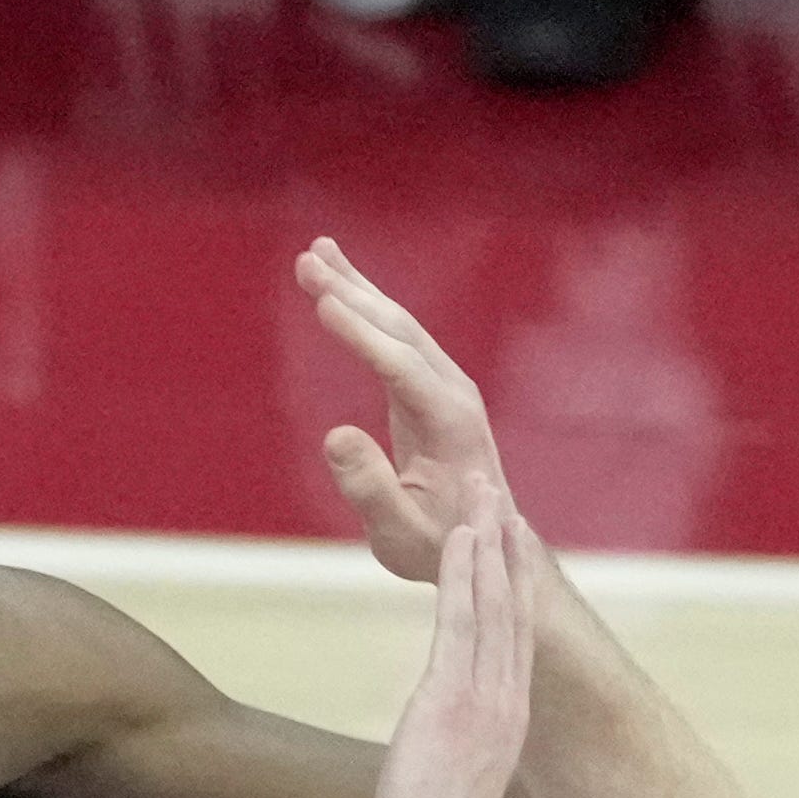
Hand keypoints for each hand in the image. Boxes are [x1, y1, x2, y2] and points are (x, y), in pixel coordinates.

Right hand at [304, 236, 521, 583]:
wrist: (490, 541)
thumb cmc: (442, 544)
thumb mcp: (399, 535)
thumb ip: (369, 488)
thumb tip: (334, 434)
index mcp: (449, 422)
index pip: (398, 365)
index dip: (360, 333)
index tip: (323, 301)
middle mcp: (452, 392)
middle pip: (399, 329)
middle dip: (353, 292)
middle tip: (308, 259)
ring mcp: (444, 385)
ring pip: (398, 323)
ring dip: (357, 287)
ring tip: (316, 253)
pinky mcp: (430, 387)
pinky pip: (395, 337)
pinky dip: (364, 308)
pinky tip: (340, 289)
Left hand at [366, 517, 539, 797]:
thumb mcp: (448, 784)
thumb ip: (450, 756)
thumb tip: (434, 756)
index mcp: (506, 720)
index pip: (514, 639)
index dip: (514, 586)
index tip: (510, 544)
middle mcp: (505, 700)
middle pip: (512, 608)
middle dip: (508, 549)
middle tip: (502, 496)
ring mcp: (485, 696)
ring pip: (493, 602)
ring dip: (488, 543)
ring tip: (484, 491)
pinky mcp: (453, 696)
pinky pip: (462, 620)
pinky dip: (463, 574)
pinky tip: (461, 535)